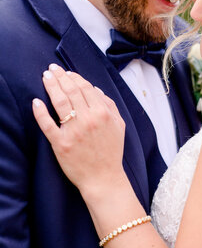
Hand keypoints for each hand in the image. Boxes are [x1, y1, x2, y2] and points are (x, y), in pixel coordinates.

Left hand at [32, 64, 126, 196]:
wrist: (104, 178)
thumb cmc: (111, 152)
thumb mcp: (119, 126)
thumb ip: (110, 105)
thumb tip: (96, 89)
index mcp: (103, 114)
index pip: (85, 87)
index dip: (74, 77)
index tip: (65, 72)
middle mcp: (88, 120)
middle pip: (71, 91)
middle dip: (60, 76)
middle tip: (51, 69)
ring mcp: (73, 132)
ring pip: (59, 102)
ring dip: (51, 86)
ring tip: (46, 77)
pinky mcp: (61, 144)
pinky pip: (47, 124)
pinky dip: (40, 112)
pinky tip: (36, 102)